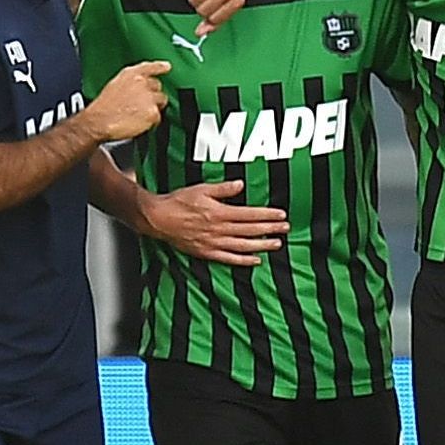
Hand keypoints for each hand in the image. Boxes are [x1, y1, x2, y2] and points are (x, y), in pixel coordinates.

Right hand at [87, 61, 169, 141]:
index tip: (167, 67)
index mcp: (131, 74)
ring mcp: (149, 97)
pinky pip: (158, 116)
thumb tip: (141, 83)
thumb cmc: (104, 107)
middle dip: (152, 95)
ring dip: (153, 107)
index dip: (160, 67)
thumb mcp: (115, 85)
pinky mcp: (153, 112)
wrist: (99, 121)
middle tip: (139, 104)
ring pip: (161, 101)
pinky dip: (151, 121)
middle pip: (158, 86)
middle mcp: (141, 83)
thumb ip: (130, 81)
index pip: (150, 67)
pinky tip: (138, 121)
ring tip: (137, 114)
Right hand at [139, 179, 287, 266]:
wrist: (158, 219)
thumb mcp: (201, 189)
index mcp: (219, 212)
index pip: (250, 214)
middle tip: (286, 228)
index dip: (267, 215)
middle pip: (250, 230)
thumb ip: (223, 189)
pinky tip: (256, 260)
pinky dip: (243, 260)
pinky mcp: (206, 252)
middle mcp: (219, 229)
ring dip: (262, 245)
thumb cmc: (178, 201)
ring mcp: (213, 243)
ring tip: (277, 244)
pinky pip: (228, 258)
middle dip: (270, 229)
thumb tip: (241, 184)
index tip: (281, 215)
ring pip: (243, 245)